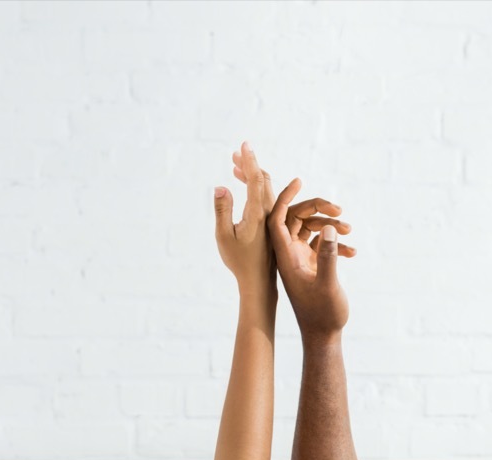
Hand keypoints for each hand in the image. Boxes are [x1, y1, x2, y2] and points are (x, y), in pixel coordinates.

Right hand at [214, 141, 274, 298]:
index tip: (244, 144)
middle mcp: (267, 213)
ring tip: (236, 166)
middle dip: (249, 164)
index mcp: (257, 213)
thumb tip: (221, 187)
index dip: (250, 160)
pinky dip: (255, 188)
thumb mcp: (224, 237)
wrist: (259, 282)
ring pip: (264, 189)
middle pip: (262, 180)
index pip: (255, 179)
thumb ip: (222, 210)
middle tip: (235, 152)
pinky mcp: (270, 225)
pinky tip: (245, 188)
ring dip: (252, 175)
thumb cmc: (239, 262)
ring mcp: (270, 219)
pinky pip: (265, 198)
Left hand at [269, 178, 356, 341]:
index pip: (277, 219)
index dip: (284, 197)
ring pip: (310, 229)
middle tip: (338, 208)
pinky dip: (336, 243)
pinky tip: (353, 252)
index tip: (299, 181)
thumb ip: (329, 256)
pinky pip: (321, 244)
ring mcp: (300, 259)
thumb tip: (329, 228)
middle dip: (315, 209)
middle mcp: (289, 255)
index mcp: (285, 257)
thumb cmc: (323, 314)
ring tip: (350, 230)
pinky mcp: (312, 265)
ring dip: (329, 225)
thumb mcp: (327, 284)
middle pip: (295, 219)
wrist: (323, 336)